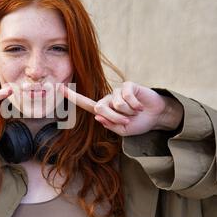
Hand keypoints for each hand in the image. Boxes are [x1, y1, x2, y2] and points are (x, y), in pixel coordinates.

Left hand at [60, 81, 183, 135]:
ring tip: (135, 112)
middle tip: (128, 121)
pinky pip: (127, 96)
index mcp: (104, 110)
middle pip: (100, 108)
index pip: (85, 103)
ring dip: (129, 112)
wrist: (156, 117)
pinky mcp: (128, 85)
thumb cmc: (138, 123)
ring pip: (116, 104)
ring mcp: (118, 91)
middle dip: (116, 118)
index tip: (60, 88)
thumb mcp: (124, 131)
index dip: (73, 96)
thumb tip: (97, 116)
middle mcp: (108, 99)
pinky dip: (135, 105)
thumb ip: (110, 125)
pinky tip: (140, 106)